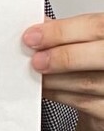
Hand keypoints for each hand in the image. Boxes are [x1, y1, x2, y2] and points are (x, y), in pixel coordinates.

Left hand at [23, 13, 103, 130]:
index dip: (62, 31)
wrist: (101, 93)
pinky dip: (58, 94)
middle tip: (35, 60)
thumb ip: (65, 32)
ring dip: (54, 78)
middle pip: (98, 54)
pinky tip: (46, 88)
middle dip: (61, 56)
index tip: (32, 37)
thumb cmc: (94, 62)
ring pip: (87, 81)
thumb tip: (37, 28)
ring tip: (35, 73)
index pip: (96, 27)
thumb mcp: (84, 41)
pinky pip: (84, 103)